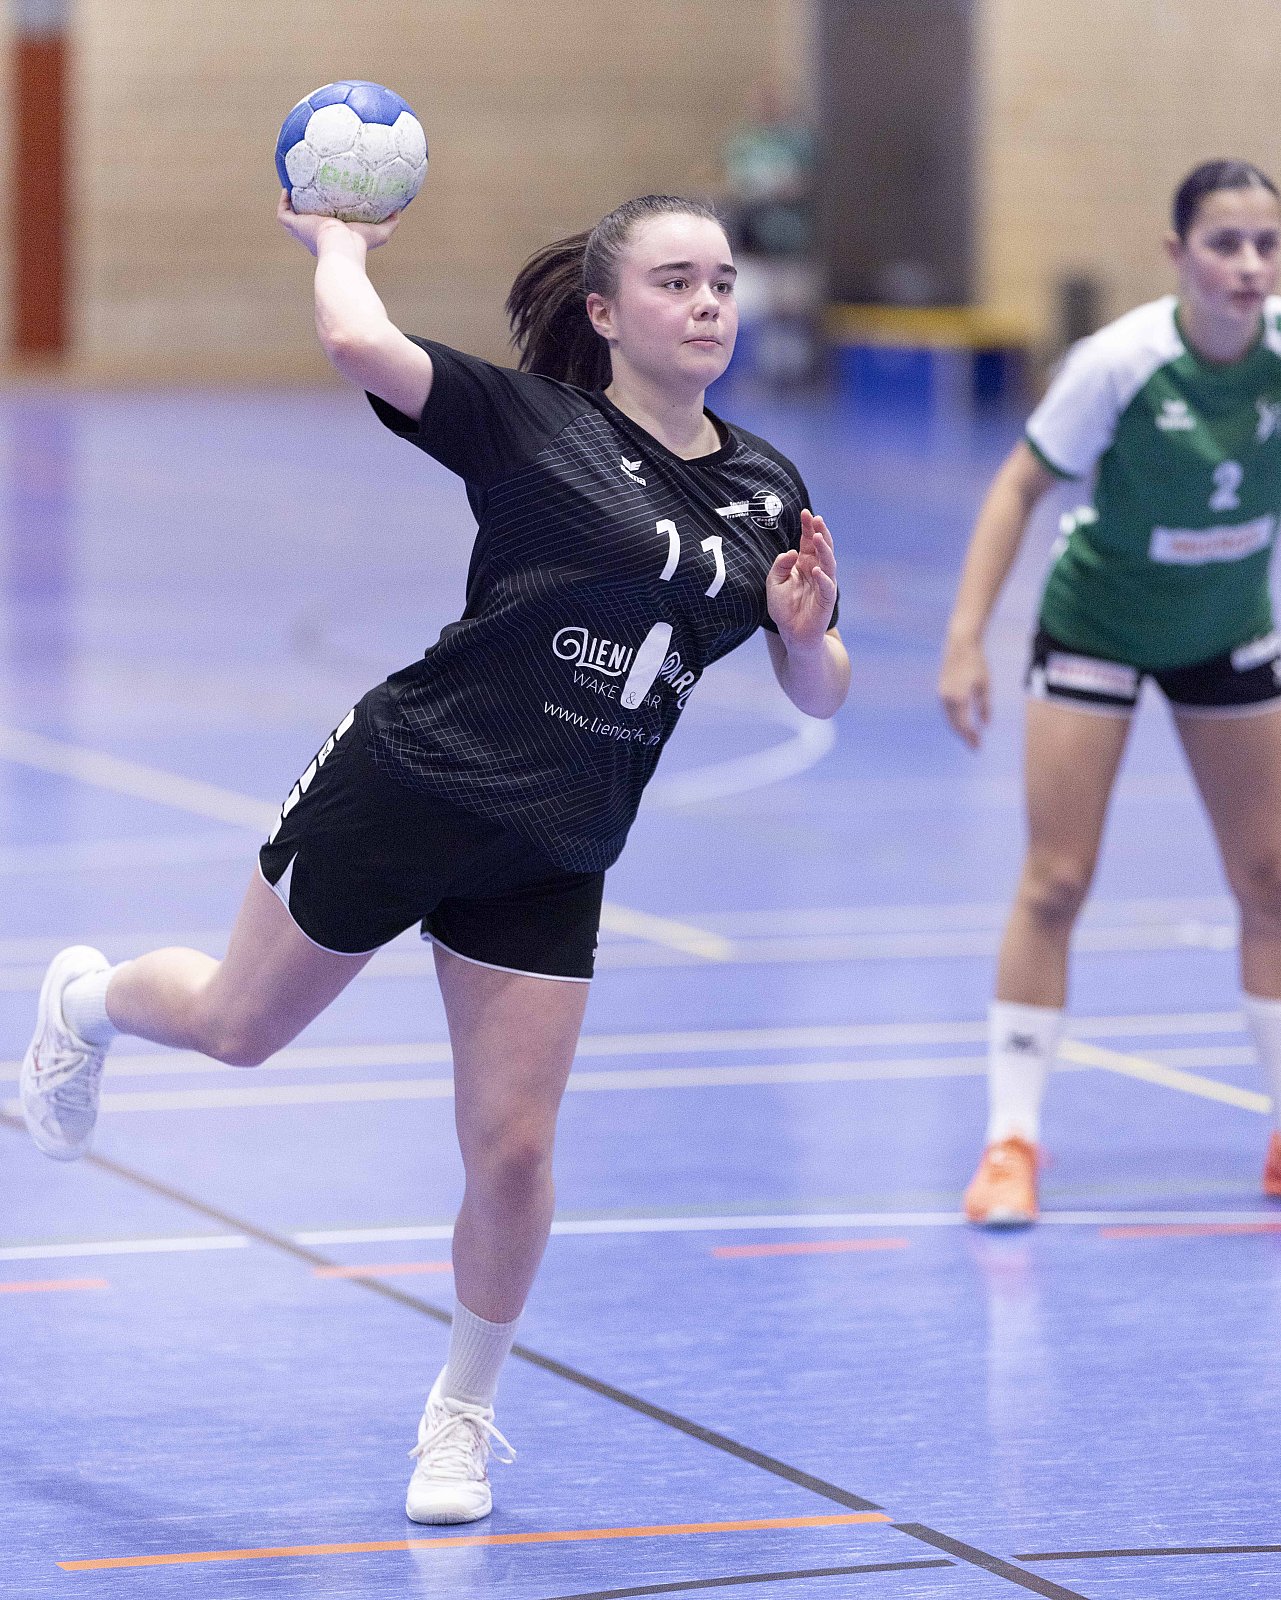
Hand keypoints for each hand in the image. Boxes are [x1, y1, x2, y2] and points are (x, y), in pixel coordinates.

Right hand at [276, 189, 401, 256]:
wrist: (342, 247)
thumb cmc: (360, 244)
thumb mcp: (380, 232)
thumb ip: (391, 222)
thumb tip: (400, 209)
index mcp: (332, 238)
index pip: (328, 226)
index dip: (327, 213)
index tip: (329, 200)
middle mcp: (315, 236)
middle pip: (307, 221)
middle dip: (306, 208)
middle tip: (308, 190)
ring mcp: (303, 231)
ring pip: (291, 217)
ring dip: (291, 203)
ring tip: (294, 186)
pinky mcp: (295, 226)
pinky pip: (283, 213)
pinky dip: (283, 202)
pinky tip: (288, 188)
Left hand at [766, 509, 838, 650]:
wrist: (791, 632)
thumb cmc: (784, 607)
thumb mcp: (774, 582)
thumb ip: (780, 565)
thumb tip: (791, 552)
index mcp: (805, 563)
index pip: (808, 540)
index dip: (808, 526)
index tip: (805, 512)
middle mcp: (817, 569)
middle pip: (822, 547)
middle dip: (820, 531)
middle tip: (816, 519)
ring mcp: (824, 583)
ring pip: (828, 562)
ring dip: (824, 549)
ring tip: (818, 537)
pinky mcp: (826, 600)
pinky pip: (827, 587)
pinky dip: (823, 578)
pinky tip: (817, 570)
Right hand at [938, 632, 989, 748]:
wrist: (960, 645)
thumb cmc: (976, 663)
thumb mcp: (985, 685)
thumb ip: (985, 706)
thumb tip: (986, 725)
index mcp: (959, 698)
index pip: (964, 725)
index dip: (970, 737)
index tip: (978, 747)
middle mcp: (947, 698)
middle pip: (954, 725)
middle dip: (964, 736)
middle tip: (975, 746)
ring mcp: (942, 694)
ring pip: (949, 718)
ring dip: (958, 728)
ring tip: (969, 736)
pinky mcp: (941, 690)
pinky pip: (947, 710)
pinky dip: (954, 719)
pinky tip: (962, 721)